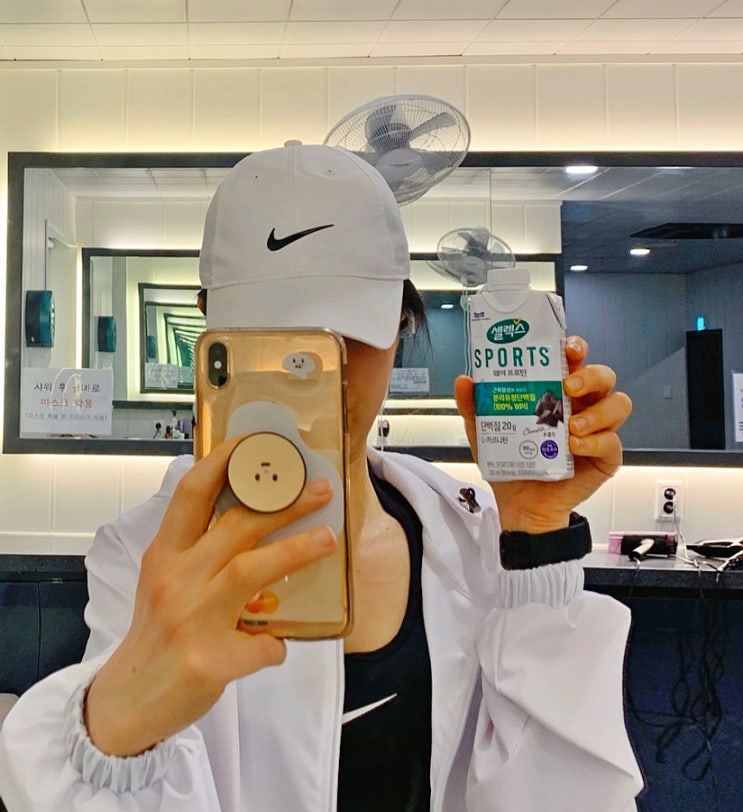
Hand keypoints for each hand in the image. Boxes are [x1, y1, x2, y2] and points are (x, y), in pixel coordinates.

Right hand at [84, 435, 336, 756]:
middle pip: (236, 526)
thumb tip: (253, 514)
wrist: (128, 700)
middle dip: (284, 503)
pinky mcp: (209, 661)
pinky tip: (278, 644)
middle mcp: (176, 579)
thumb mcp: (165, 579)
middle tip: (321, 490)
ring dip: (295, 550)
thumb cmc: (157, 632)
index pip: (193, 492)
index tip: (257, 445)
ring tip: (327, 539)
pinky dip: (275, 644)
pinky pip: (261, 644)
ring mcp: (191, 619)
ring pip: (250, 570)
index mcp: (165, 554)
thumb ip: (199, 549)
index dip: (226, 461)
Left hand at [454, 335, 631, 532]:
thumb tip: (464, 381)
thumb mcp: (485, 431)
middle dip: (590, 375)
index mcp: (558, 392)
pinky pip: (612, 442)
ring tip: (571, 425)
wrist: (520, 505)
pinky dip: (594, 442)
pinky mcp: (605, 457)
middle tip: (568, 386)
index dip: (576, 348)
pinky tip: (573, 447)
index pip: (575, 360)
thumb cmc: (511, 462)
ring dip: (597, 411)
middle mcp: (582, 406)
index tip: (568, 348)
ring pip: (618, 404)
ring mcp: (597, 430)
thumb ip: (474, 405)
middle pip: (603, 376)